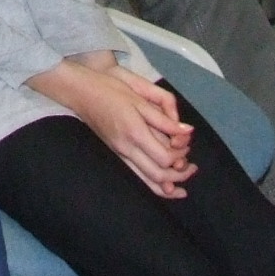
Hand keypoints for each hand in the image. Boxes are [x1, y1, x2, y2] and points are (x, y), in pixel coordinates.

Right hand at [31, 56, 193, 199]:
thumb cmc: (111, 90)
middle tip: (192, 167)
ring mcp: (120, 154)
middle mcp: (127, 149)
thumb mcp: (139, 98)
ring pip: (147, 181)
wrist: (81, 92)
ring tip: (182, 183)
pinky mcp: (116, 154)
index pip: (164, 158)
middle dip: (179, 175)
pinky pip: (137, 176)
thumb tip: (187, 132)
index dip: (180, 156)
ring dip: (168, 185)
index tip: (186, 144)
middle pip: (158, 175)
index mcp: (135, 133)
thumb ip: (164, 119)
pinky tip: (164, 185)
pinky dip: (153, 184)